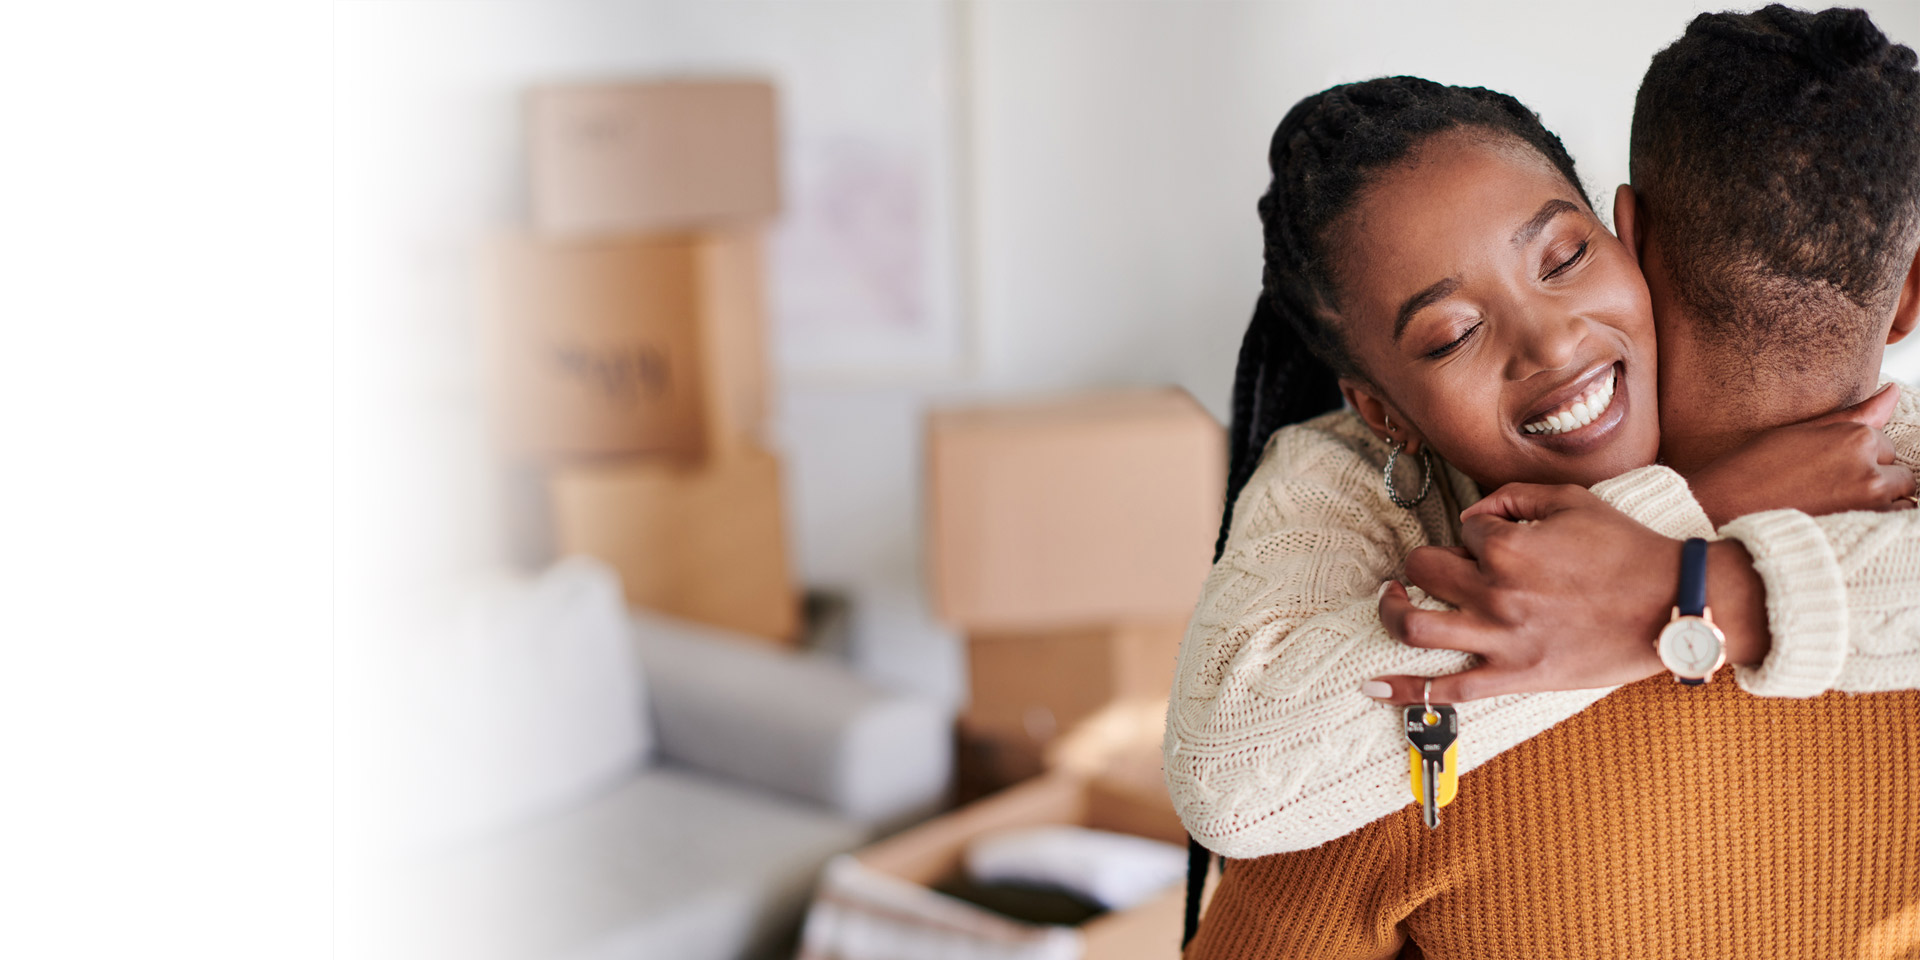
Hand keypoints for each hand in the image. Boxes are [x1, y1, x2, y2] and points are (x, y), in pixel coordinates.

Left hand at [1365, 484, 1680, 704]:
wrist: (1676, 605)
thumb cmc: (1629, 551)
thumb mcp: (1572, 501)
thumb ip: (1513, 496)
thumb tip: (1474, 515)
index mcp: (1508, 547)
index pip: (1464, 529)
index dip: (1479, 530)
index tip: (1500, 538)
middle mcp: (1495, 593)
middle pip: (1423, 571)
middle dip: (1421, 564)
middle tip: (1432, 568)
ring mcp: (1501, 639)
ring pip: (1415, 628)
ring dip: (1391, 613)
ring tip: (1392, 603)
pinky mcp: (1514, 678)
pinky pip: (1447, 691)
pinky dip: (1404, 692)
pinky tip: (1372, 687)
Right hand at [1687, 383, 1914, 526]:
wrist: (1721, 510)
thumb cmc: (1753, 469)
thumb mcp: (1800, 432)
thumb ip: (1853, 416)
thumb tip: (1892, 393)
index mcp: (1855, 437)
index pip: (1885, 445)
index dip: (1857, 457)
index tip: (1828, 468)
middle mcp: (1868, 467)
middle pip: (1900, 474)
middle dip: (1876, 479)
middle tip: (1833, 488)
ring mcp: (1869, 501)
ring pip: (1902, 499)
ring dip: (1882, 502)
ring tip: (1840, 505)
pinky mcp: (1864, 530)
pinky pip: (1894, 523)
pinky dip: (1877, 522)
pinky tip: (1843, 519)